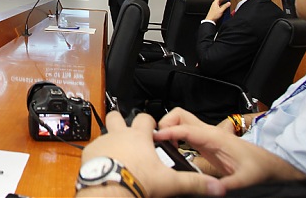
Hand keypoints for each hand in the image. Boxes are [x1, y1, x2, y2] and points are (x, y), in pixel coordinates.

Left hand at [78, 112, 223, 196]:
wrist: (110, 190)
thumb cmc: (137, 181)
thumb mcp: (170, 182)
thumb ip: (194, 182)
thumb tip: (216, 187)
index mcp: (138, 137)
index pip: (145, 119)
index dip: (150, 122)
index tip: (153, 130)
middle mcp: (118, 135)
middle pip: (117, 116)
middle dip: (121, 120)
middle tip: (126, 132)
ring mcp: (102, 142)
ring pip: (103, 133)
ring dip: (109, 140)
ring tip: (115, 153)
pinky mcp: (89, 154)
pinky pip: (93, 150)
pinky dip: (97, 156)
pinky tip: (104, 167)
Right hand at [156, 108, 305, 188]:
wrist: (268, 164)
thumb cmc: (259, 167)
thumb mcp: (245, 179)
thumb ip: (227, 185)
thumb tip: (212, 190)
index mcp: (215, 138)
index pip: (186, 128)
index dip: (169, 131)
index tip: (156, 138)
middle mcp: (209, 133)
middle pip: (180, 115)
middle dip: (165, 123)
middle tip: (159, 141)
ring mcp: (206, 136)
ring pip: (180, 121)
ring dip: (168, 128)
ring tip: (162, 145)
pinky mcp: (205, 142)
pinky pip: (184, 132)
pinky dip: (173, 135)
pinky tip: (172, 149)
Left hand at [205, 0, 230, 21]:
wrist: (210, 20)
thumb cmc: (213, 15)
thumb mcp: (221, 10)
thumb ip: (225, 6)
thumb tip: (229, 3)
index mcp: (215, 3)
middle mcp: (215, 4)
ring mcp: (215, 7)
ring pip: (219, 1)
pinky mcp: (216, 9)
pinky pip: (219, 4)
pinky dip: (222, 3)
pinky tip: (224, 4)